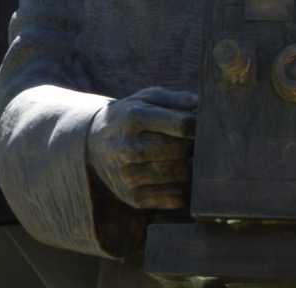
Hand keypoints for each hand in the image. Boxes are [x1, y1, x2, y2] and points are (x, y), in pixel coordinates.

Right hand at [86, 86, 196, 209]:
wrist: (92, 145)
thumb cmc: (130, 116)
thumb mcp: (147, 98)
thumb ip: (177, 99)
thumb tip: (203, 106)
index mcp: (134, 117)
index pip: (181, 124)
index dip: (198, 125)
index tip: (202, 124)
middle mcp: (129, 147)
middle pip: (181, 150)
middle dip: (195, 145)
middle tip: (198, 141)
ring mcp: (129, 175)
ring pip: (180, 174)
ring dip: (191, 165)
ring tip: (189, 156)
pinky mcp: (132, 197)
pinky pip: (174, 197)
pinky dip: (185, 187)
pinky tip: (180, 174)